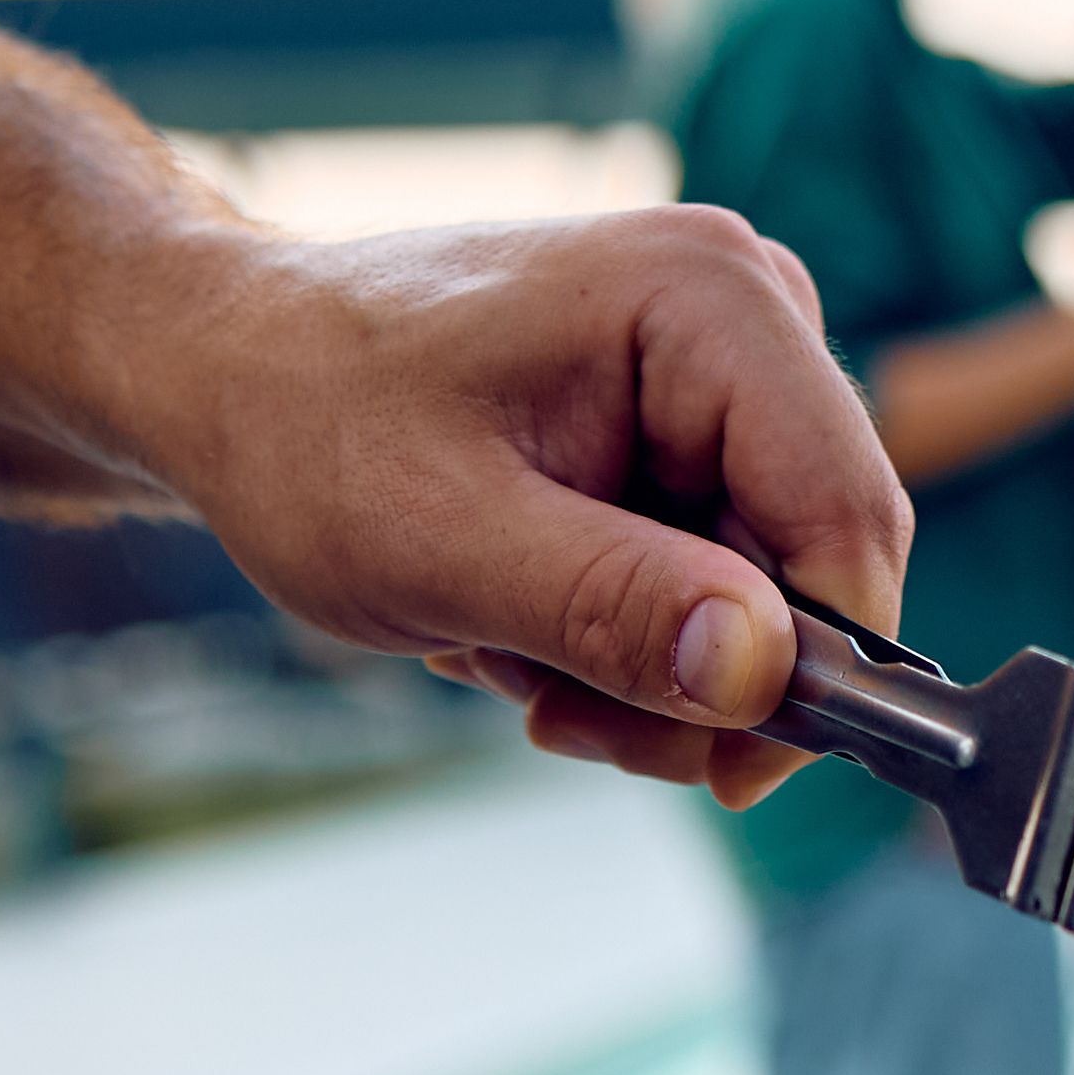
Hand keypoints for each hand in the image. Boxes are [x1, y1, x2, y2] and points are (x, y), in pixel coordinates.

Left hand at [148, 206, 913, 803]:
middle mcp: (747, 314)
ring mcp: (723, 368)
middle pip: (813, 565)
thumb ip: (609, 604)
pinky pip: (715, 578)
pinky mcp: (692, 421)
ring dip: (637, 666)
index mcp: (710, 299)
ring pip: (763, 594)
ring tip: (502, 648)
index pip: (849, 513)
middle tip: (549, 713)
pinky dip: (620, 633)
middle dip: (689, 675)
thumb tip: (762, 673)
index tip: (724, 775)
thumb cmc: (305, 424)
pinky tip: (517, 618)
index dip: (816, 669)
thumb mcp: (440, 541)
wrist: (224, 371)